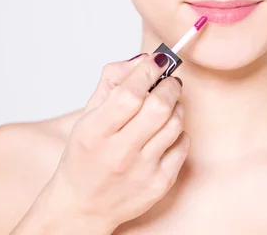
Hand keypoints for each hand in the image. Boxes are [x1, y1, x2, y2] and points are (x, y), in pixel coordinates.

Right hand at [47, 53, 188, 232]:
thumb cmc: (85, 156)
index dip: (148, 71)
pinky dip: (179, 132)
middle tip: (169, 80)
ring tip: (169, 103)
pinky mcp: (159, 184)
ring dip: (177, 105)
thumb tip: (143, 59)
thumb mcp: (88, 116)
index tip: (158, 60)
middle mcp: (119, 153)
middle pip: (159, 107)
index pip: (129, 93)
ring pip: (175, 124)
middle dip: (170, 85)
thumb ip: (112, 82)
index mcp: (95, 133)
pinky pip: (183, 146)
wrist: (83, 206)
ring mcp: (142, 171)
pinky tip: (167, 130)